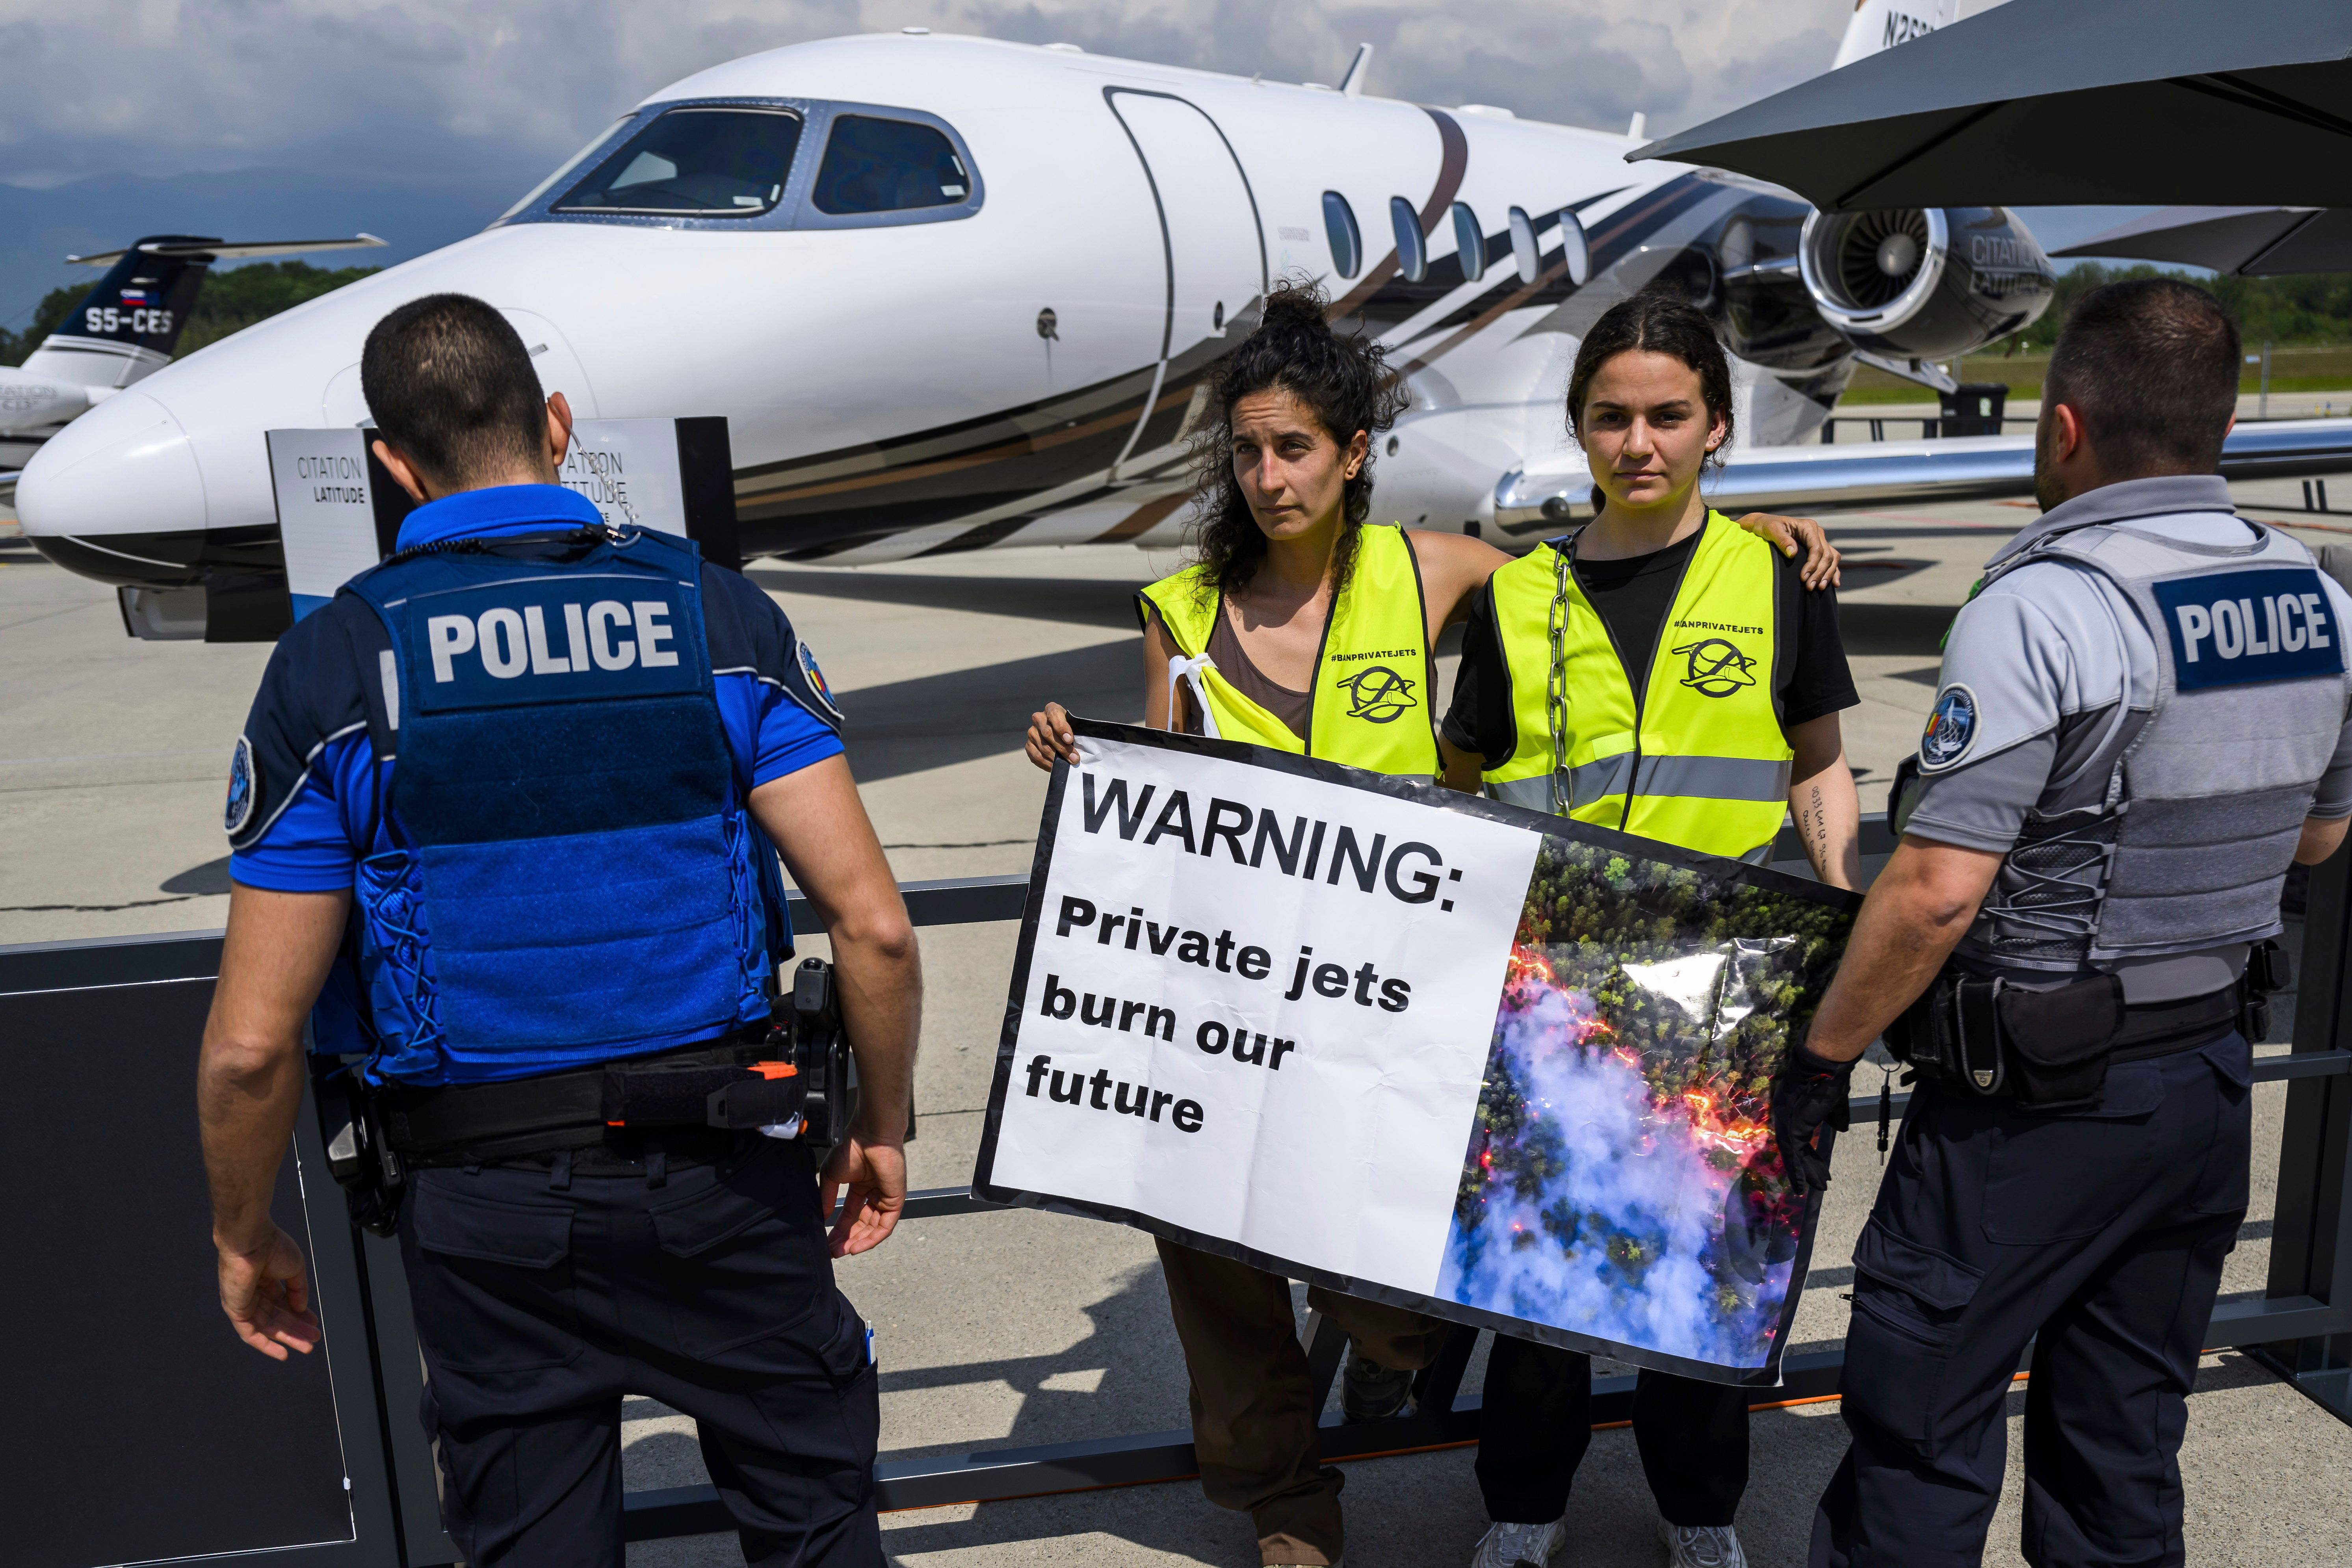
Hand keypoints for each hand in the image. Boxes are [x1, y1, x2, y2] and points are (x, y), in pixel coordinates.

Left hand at [217, 1225, 321, 1359]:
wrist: (250, 1241)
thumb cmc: (271, 1246)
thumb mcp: (295, 1269)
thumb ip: (298, 1290)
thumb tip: (301, 1309)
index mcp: (266, 1279)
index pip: (284, 1303)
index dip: (300, 1314)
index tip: (313, 1323)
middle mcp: (254, 1293)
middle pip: (277, 1317)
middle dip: (297, 1329)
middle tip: (313, 1339)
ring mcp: (244, 1303)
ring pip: (268, 1327)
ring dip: (288, 1338)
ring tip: (307, 1346)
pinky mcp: (236, 1311)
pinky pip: (250, 1334)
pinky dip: (266, 1345)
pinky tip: (283, 1353)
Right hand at [819, 1132, 907, 1256]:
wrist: (869, 1136)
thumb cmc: (851, 1149)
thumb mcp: (831, 1176)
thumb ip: (827, 1198)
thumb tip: (821, 1217)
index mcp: (860, 1187)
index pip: (849, 1215)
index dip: (838, 1230)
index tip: (827, 1243)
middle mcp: (874, 1194)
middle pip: (861, 1224)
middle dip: (846, 1239)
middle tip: (833, 1252)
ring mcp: (886, 1198)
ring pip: (873, 1228)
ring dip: (857, 1242)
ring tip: (842, 1252)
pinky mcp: (896, 1201)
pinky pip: (885, 1226)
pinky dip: (872, 1239)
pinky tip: (856, 1247)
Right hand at [1024, 702, 1078, 772]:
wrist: (1059, 736)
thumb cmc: (1069, 730)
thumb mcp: (1074, 726)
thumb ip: (1076, 733)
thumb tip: (1078, 750)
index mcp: (1052, 709)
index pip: (1054, 715)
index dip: (1062, 728)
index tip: (1070, 739)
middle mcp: (1039, 718)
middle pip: (1047, 733)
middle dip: (1062, 748)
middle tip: (1074, 758)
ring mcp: (1032, 732)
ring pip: (1043, 746)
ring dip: (1056, 758)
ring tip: (1068, 764)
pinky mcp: (1028, 745)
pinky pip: (1036, 756)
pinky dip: (1047, 763)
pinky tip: (1056, 766)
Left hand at [1736, 512, 1840, 589]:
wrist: (1766, 524)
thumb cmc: (1768, 526)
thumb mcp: (1771, 530)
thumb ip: (1782, 540)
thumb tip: (1792, 553)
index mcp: (1808, 527)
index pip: (1816, 548)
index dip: (1812, 564)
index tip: (1803, 578)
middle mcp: (1817, 532)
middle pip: (1826, 555)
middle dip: (1819, 573)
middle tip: (1809, 587)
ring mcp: (1820, 540)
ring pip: (1832, 558)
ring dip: (1827, 574)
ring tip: (1820, 588)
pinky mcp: (1819, 547)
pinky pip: (1831, 559)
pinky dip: (1833, 571)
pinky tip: (1834, 583)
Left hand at [1771, 1039, 1854, 1196]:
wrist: (1824, 1068)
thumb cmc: (1829, 1081)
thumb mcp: (1833, 1103)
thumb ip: (1835, 1116)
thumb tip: (1841, 1128)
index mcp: (1794, 1112)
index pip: (1798, 1137)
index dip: (1808, 1153)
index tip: (1818, 1167)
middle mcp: (1785, 1118)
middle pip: (1794, 1149)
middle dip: (1807, 1167)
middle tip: (1818, 1183)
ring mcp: (1787, 1123)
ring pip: (1793, 1155)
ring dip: (1805, 1173)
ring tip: (1817, 1187)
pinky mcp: (1792, 1128)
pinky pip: (1794, 1154)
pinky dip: (1798, 1170)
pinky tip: (1802, 1184)